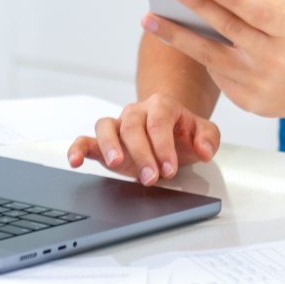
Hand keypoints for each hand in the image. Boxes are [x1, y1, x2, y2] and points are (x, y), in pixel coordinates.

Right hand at [66, 92, 219, 185]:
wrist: (170, 130)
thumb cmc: (184, 132)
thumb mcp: (204, 132)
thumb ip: (209, 139)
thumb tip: (204, 150)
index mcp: (162, 105)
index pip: (159, 121)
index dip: (163, 145)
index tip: (169, 168)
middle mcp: (136, 111)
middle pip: (133, 126)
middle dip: (142, 153)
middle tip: (151, 178)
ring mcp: (118, 124)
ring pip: (106, 126)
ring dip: (109, 145)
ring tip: (115, 164)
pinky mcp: (103, 141)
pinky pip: (86, 139)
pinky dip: (78, 148)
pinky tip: (75, 161)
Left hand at [144, 0, 284, 121]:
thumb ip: (256, 5)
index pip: (257, 12)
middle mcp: (273, 58)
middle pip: (228, 31)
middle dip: (197, 8)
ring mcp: (258, 83)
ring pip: (210, 57)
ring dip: (177, 36)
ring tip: (150, 20)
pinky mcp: (247, 101)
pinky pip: (217, 74)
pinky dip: (201, 56)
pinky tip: (183, 41)